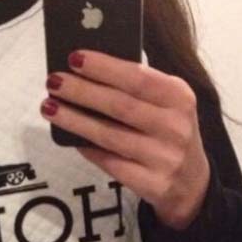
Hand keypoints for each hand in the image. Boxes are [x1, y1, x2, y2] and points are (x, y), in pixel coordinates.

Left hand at [40, 50, 210, 229]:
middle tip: (53, 81)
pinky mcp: (152, 183)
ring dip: (75, 120)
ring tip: (49, 107)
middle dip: (82, 91)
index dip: (104, 67)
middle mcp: (175, 126)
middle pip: (120, 105)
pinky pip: (110, 163)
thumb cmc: (168, 133)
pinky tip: (69, 138)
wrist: (192, 184)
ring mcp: (164, 157)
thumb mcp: (167, 105)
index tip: (74, 57)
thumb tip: (88, 71)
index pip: (138, 77)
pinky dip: (87, 148)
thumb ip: (138, 88)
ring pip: (110, 135)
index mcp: (179, 97)